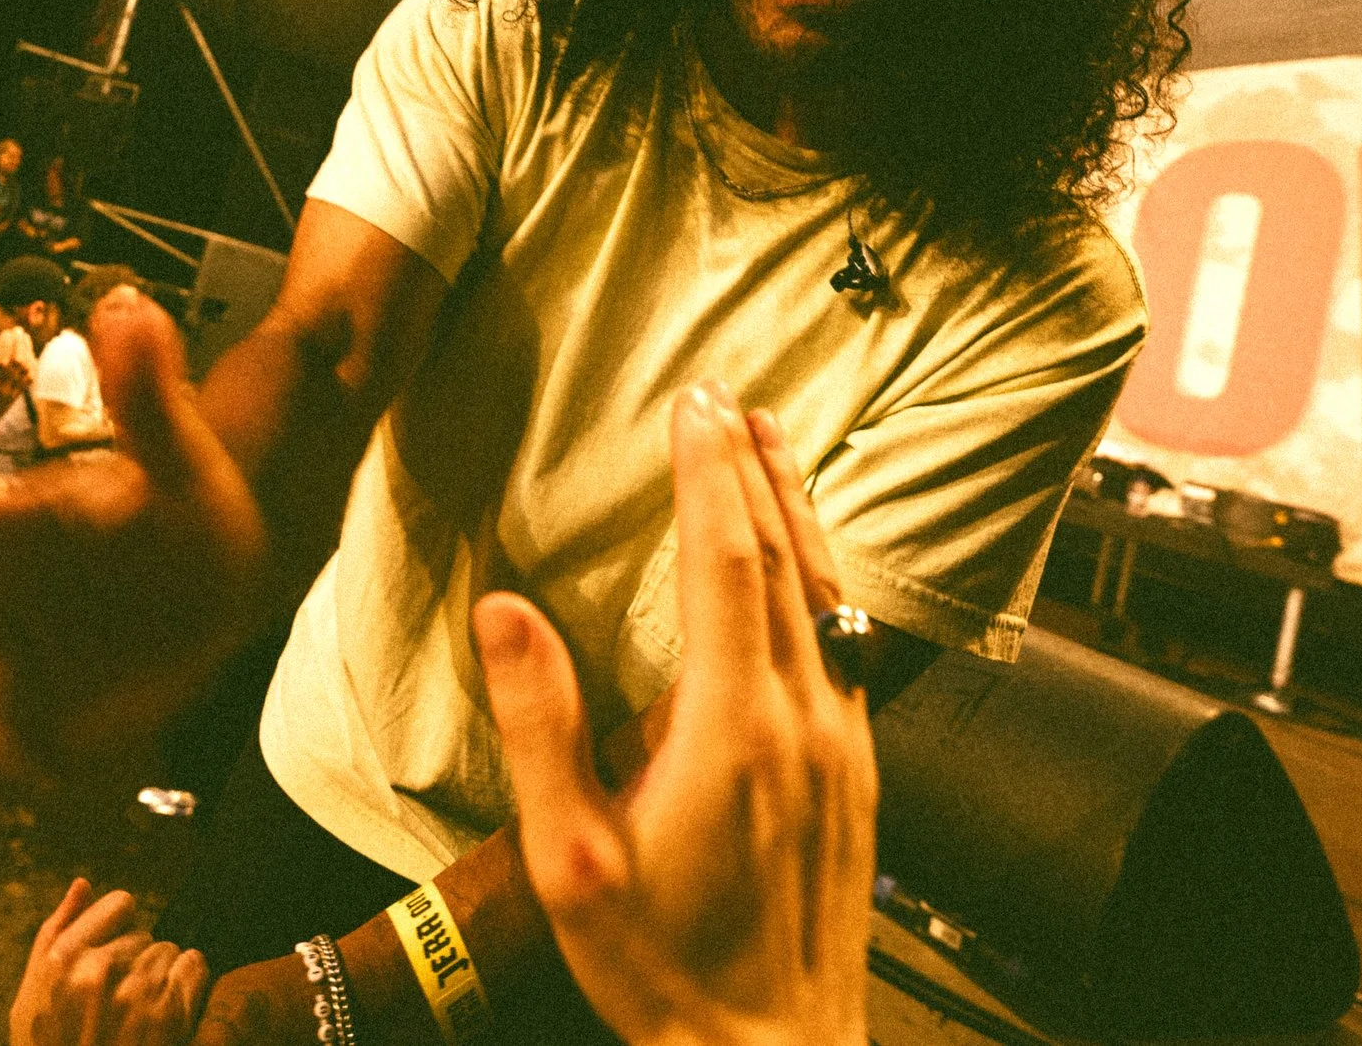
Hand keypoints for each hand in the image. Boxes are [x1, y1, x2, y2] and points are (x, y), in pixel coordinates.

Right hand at [0, 326, 36, 438]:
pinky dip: (31, 364)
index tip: (5, 332)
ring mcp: (8, 394)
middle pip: (14, 363)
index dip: (5, 345)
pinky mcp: (15, 397)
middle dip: (18, 343)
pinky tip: (29, 353)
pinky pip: (28, 379)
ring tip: (24, 337)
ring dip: (26, 351)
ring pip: (24, 370)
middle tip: (17, 330)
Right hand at [11, 880, 208, 1045]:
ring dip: (162, 977)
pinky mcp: (171, 1014)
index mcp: (62, 959)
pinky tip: (169, 1013)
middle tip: (121, 1003)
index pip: (120, 904)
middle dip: (137, 961)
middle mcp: (99, 970)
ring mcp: (137, 991)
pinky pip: (196, 966)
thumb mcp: (31, 999)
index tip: (113, 960)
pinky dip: (190, 984)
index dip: (120, 931)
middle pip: (146, 933)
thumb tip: (83, 883)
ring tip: (141, 1014)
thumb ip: (54, 934)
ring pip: (170, 950)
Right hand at [473, 386, 874, 1045]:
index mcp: (733, 727)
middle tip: (723, 393)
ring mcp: (842, 744)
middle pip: (784, 559)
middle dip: (752, 467)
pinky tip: (803, 562)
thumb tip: (503, 609)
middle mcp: (803, 719)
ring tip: (772, 442)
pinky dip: (817, 573)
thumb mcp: (569, 860)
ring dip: (797, 509)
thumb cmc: (661, 967)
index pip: (727, 563)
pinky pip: (842, 639)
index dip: (710, 475)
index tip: (692, 406)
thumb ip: (539, 727)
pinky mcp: (858, 774)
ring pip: (826, 594)